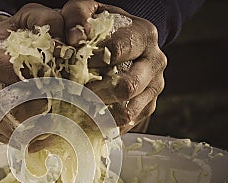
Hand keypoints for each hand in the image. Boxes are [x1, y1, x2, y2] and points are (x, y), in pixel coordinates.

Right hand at [0, 4, 63, 143]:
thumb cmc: (16, 36)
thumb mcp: (31, 18)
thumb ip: (49, 23)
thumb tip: (64, 48)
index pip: (14, 77)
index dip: (42, 80)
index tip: (59, 80)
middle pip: (10, 108)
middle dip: (39, 107)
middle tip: (60, 104)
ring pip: (9, 128)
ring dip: (35, 126)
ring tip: (54, 118)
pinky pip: (7, 139)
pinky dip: (27, 138)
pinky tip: (42, 128)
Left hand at [61, 0, 166, 132]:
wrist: (124, 41)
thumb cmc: (103, 27)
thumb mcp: (90, 11)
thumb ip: (78, 15)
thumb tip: (74, 39)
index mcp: (144, 35)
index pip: (118, 50)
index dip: (91, 60)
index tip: (72, 65)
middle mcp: (155, 61)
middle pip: (127, 86)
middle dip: (96, 93)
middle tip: (73, 93)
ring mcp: (154, 87)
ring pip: (128, 111)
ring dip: (99, 114)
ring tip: (77, 108)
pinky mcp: (148, 106)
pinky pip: (127, 123)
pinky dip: (105, 125)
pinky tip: (86, 118)